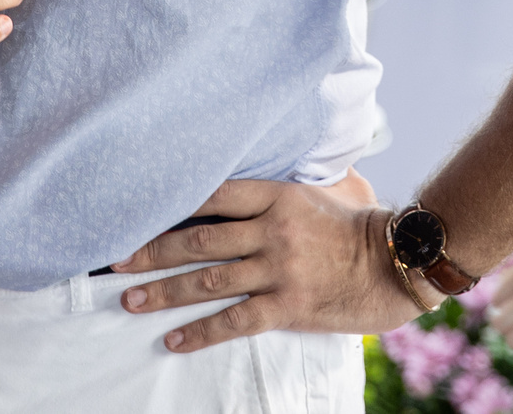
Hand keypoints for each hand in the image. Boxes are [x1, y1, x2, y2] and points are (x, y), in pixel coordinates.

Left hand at [110, 173, 424, 351]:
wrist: (396, 264)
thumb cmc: (356, 225)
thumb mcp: (322, 189)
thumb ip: (283, 185)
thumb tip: (248, 174)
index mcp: (278, 195)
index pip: (214, 194)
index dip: (172, 202)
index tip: (138, 210)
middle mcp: (273, 229)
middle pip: (199, 239)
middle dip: (152, 251)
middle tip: (116, 261)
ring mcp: (280, 268)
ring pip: (209, 280)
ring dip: (165, 292)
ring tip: (130, 300)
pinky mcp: (288, 305)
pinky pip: (234, 320)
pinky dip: (200, 331)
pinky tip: (173, 339)